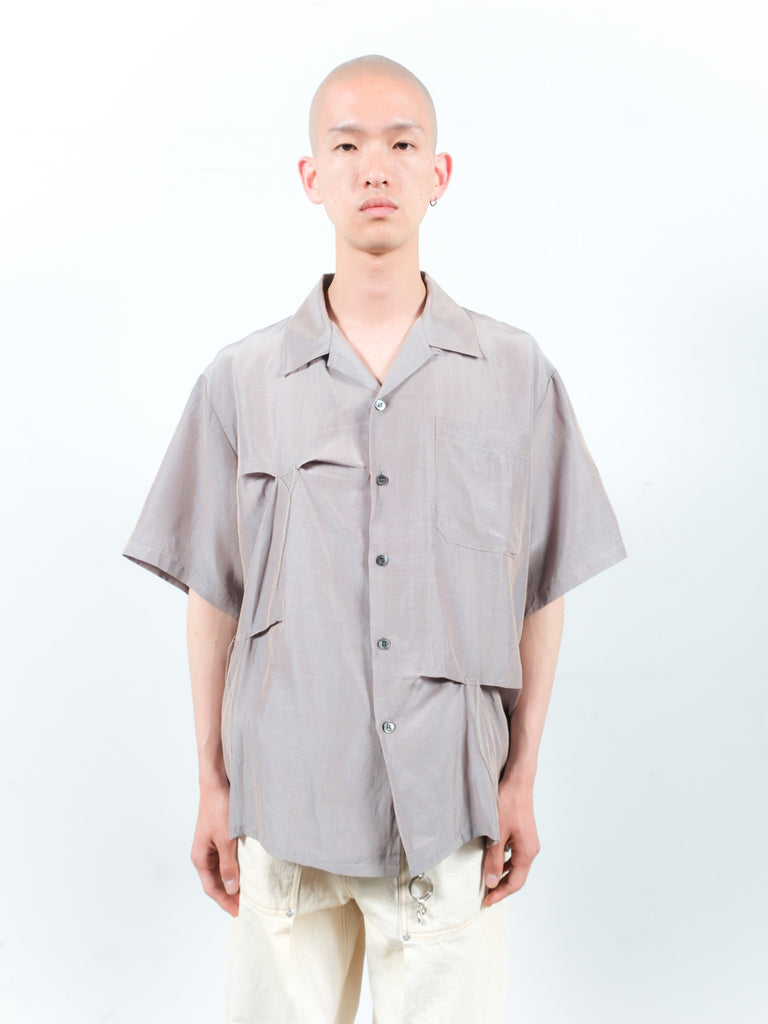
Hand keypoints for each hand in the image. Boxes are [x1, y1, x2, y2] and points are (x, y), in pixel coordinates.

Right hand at [191, 782, 239, 915]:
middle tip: (247, 906)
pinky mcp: (219, 837)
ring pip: (222, 871)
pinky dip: (235, 868)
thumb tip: (232, 889)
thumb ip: (229, 865)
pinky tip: (247, 871)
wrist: (217, 784)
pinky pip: (226, 859)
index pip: (211, 888)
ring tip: (249, 892)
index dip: (225, 902)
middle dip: (230, 895)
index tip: (239, 912)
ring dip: (233, 881)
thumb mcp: (226, 840)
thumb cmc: (219, 809)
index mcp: (200, 857)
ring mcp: (210, 846)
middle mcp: (203, 853)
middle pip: (216, 881)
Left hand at [482, 774, 540, 906]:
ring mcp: (528, 842)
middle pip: (517, 877)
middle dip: (501, 887)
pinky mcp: (523, 834)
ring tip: (486, 881)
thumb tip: (491, 882)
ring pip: (515, 866)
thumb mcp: (496, 833)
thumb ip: (493, 859)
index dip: (500, 894)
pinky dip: (504, 862)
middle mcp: (531, 849)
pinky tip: (492, 861)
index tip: (486, 901)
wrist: (517, 781)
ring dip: (502, 875)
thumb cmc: (508, 803)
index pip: (515, 883)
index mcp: (527, 852)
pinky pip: (514, 855)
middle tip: (485, 895)